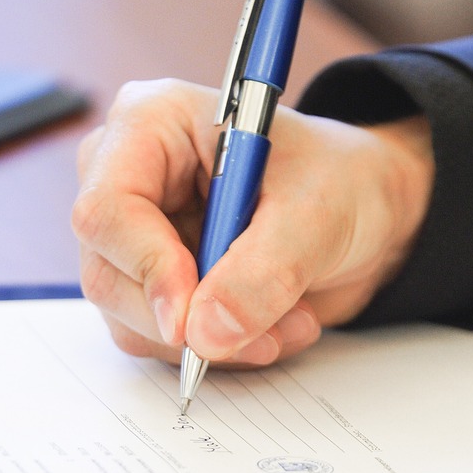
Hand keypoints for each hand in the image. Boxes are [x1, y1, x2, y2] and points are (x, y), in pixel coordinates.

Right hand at [72, 78, 432, 366]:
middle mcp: (126, 176)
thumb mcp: (317, 214)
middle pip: (107, 272)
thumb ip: (262, 273)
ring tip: (288, 320)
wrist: (365, 208)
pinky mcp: (151, 281)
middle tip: (264, 331)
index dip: (146, 269)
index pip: (107, 209)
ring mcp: (134, 234)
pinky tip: (270, 325)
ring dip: (212, 340)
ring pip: (129, 318)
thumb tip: (206, 333)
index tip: (192, 319)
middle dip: (188, 318)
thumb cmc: (339, 179)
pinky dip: (217, 347)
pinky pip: (157, 339)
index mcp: (152, 124)